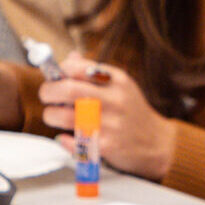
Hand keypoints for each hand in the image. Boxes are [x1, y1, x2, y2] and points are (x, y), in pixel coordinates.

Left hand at [38, 52, 174, 180]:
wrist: (157, 143)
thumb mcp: (120, 86)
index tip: (54, 77)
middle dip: (48, 92)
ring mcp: (110, 124)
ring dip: (51, 115)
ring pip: (64, 116)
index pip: (77, 67)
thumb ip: (93, 73)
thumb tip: (69, 58)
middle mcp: (114, 99)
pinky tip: (65, 136)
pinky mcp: (106, 146)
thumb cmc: (132, 112)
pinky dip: (63, 139)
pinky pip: (73, 141)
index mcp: (116, 79)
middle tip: (46, 96)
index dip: (59, 71)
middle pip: (67, 89)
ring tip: (54, 116)